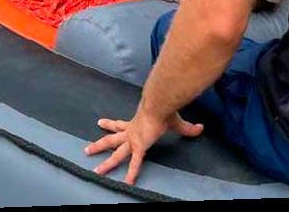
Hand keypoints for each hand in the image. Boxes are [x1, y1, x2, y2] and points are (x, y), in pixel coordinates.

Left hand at [84, 106, 202, 184]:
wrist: (160, 105)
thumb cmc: (166, 111)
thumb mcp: (177, 122)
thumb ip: (188, 128)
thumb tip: (201, 128)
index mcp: (135, 124)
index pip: (120, 126)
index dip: (111, 125)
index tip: (100, 123)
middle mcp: (131, 132)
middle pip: (112, 140)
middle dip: (99, 145)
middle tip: (87, 149)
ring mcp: (133, 140)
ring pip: (116, 153)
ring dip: (106, 162)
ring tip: (95, 170)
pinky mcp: (139, 146)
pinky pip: (135, 163)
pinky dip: (131, 173)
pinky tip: (126, 183)